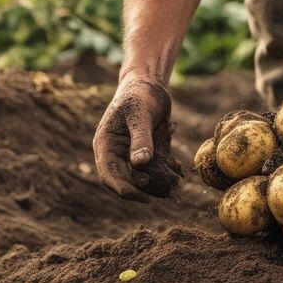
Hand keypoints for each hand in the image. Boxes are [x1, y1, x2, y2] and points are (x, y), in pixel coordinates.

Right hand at [92, 72, 181, 201]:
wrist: (150, 84)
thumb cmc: (140, 95)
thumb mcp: (140, 116)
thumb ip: (141, 139)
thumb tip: (140, 165)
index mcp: (105, 144)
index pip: (109, 174)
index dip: (124, 189)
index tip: (143, 197)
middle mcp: (116, 153)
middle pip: (126, 180)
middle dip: (145, 189)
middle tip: (167, 193)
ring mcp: (131, 154)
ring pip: (142, 177)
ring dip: (157, 184)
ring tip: (174, 185)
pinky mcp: (147, 153)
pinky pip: (154, 169)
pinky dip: (164, 173)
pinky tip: (177, 174)